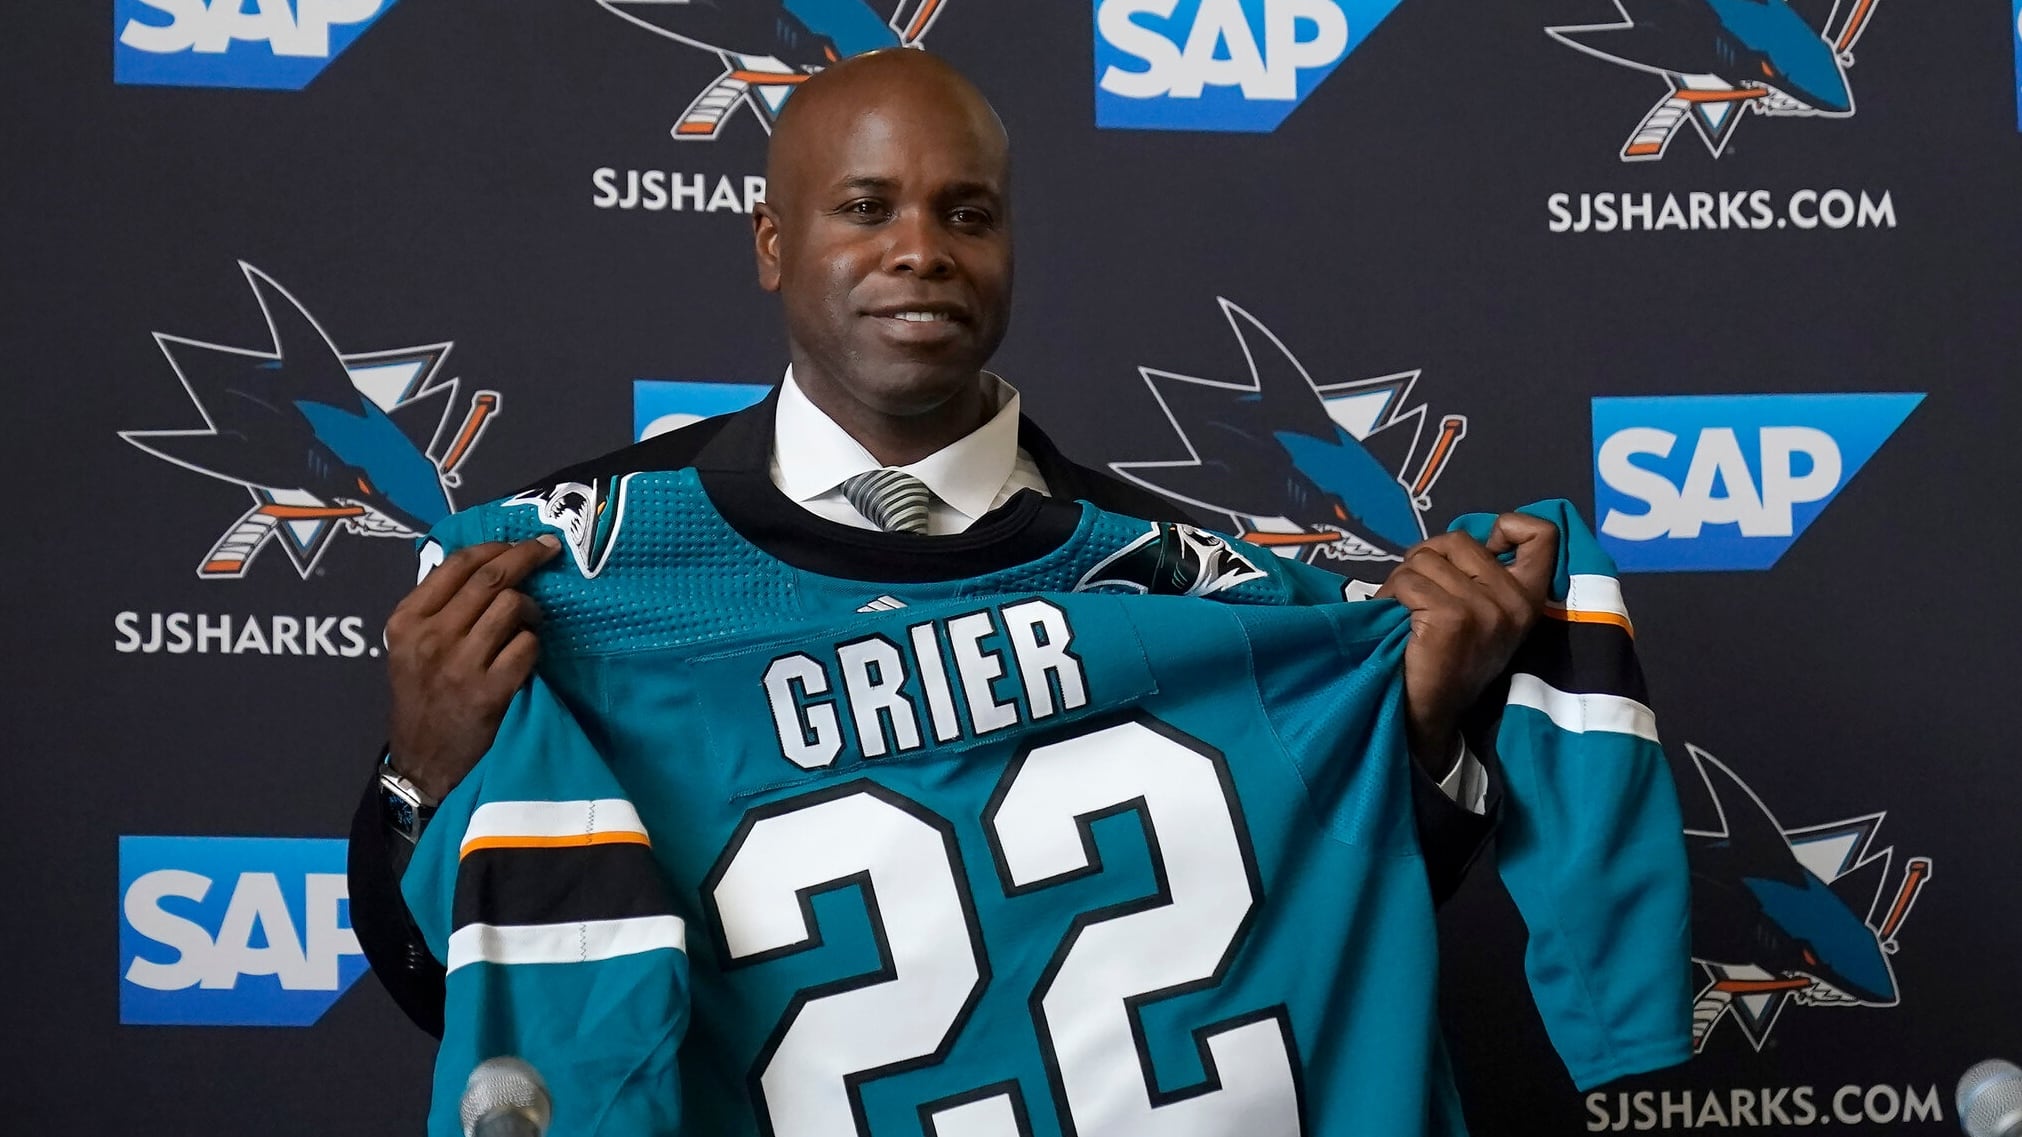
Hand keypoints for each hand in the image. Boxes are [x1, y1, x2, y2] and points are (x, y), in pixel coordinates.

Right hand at [383, 537, 561, 800]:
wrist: (422, 764)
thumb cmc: (422, 700)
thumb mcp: (410, 649)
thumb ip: (438, 609)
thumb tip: (487, 565)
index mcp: (407, 621)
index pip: (456, 564)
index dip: (496, 546)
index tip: (522, 541)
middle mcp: (430, 637)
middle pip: (490, 579)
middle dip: (527, 557)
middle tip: (549, 550)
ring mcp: (460, 665)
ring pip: (512, 606)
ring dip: (532, 609)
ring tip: (530, 622)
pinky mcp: (490, 691)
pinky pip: (527, 646)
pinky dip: (533, 646)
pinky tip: (526, 657)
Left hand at [1375, 514, 1557, 771]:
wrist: (1430, 713)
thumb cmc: (1449, 657)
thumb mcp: (1484, 613)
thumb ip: (1482, 575)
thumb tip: (1449, 540)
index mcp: (1530, 597)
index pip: (1542, 533)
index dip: (1507, 525)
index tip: (1484, 547)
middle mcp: (1515, 601)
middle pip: (1458, 539)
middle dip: (1427, 558)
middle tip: (1418, 591)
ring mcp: (1486, 610)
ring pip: (1425, 559)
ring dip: (1402, 580)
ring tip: (1405, 610)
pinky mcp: (1452, 618)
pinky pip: (1408, 582)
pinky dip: (1390, 596)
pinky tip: (1397, 620)